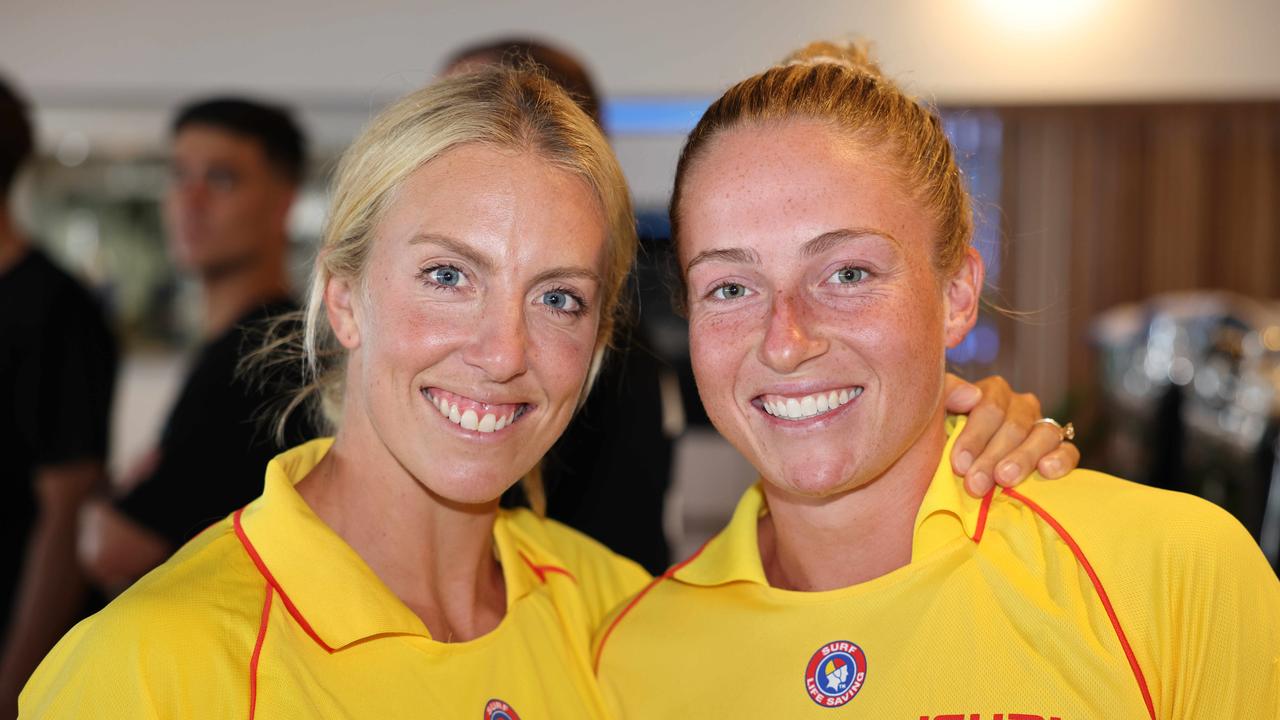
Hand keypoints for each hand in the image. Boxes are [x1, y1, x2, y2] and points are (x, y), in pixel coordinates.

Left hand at [942, 374, 1080, 495]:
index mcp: (991, 393)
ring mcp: (1041, 427)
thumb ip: (945, 395)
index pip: (990, 406)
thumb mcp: (934, 415)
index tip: (959, 464)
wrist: (945, 472)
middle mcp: (1020, 406)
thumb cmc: (940, 442)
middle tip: (975, 484)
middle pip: (1015, 425)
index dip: (974, 436)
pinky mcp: (1059, 451)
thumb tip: (972, 395)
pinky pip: (1069, 451)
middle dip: (992, 456)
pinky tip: (1046, 471)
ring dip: (1023, 459)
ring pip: (1044, 435)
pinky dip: (1061, 459)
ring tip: (1005, 479)